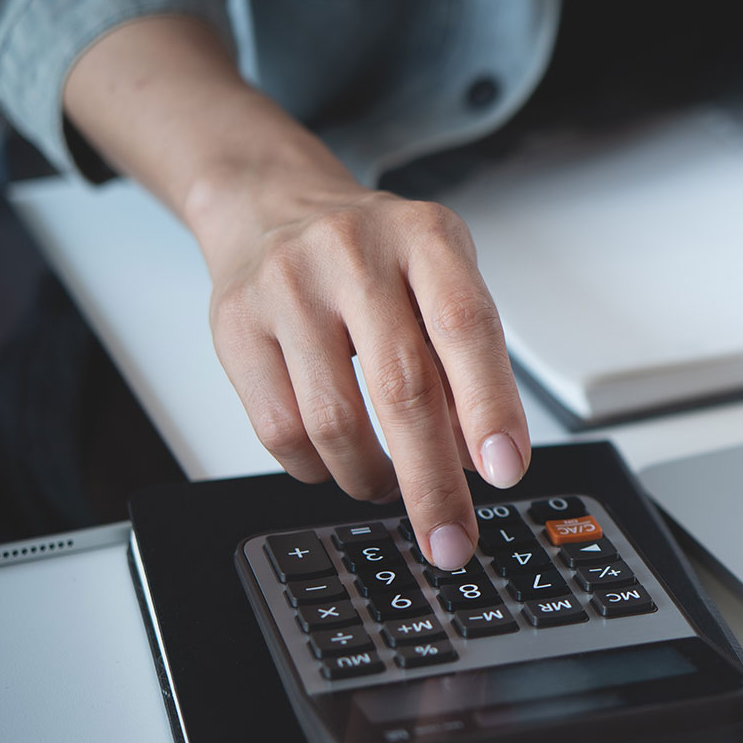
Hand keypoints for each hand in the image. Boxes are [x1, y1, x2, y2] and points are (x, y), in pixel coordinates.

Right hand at [58, 16, 528, 569]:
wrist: (272, 205)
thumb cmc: (376, 256)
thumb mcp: (441, 280)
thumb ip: (467, 360)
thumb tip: (480, 461)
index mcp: (425, 237)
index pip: (465, 327)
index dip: (490, 406)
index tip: (506, 471)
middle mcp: (355, 253)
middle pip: (403, 388)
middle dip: (433, 482)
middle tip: (452, 538)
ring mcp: (288, 287)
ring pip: (335, 421)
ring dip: (371, 478)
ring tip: (390, 486)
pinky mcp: (235, 325)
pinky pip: (280, 430)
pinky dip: (317, 467)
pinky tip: (337, 461)